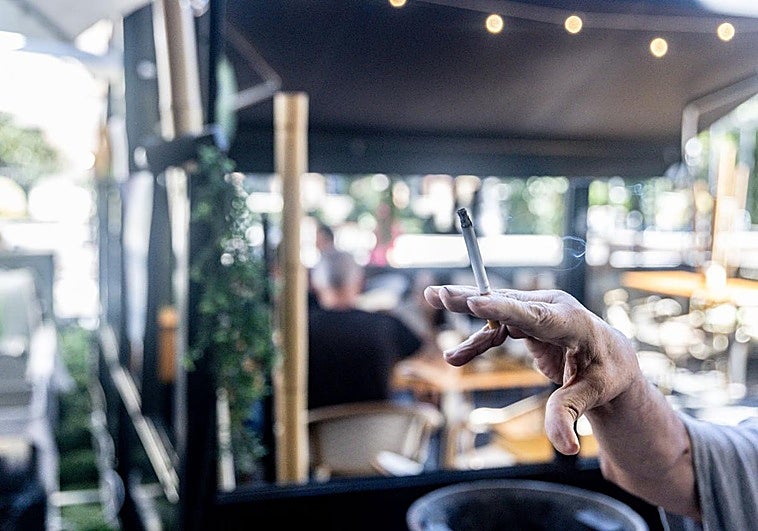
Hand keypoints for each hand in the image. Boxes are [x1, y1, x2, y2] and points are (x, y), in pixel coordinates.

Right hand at [424, 285, 641, 454]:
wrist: (610, 356)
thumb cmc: (605, 372)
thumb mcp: (592, 394)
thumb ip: (569, 413)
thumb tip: (564, 446)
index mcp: (571, 322)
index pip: (534, 315)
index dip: (503, 309)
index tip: (477, 300)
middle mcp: (551, 308)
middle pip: (507, 303)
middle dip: (472, 298)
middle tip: (440, 293)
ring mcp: (537, 310)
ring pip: (496, 310)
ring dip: (466, 308)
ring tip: (433, 299)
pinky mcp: (526, 318)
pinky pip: (496, 329)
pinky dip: (477, 342)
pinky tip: (456, 356)